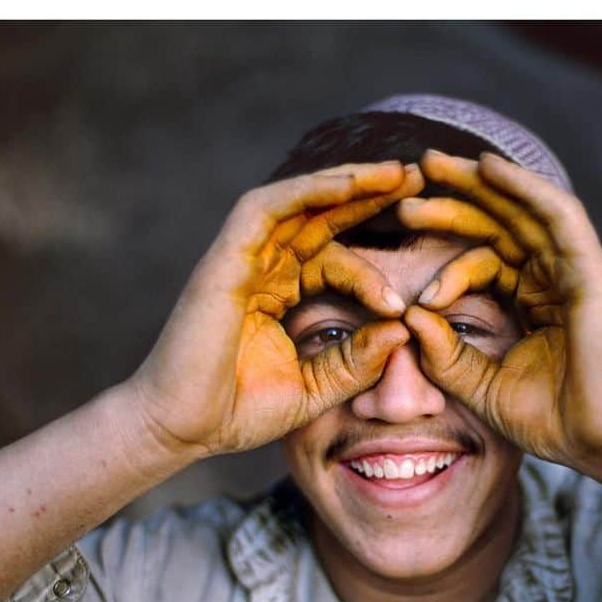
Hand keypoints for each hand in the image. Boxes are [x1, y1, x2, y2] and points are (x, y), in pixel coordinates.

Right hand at [129, 162, 421, 458]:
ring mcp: (241, 261)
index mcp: (276, 294)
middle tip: (419, 177)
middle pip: (319, 217)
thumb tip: (403, 330)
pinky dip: (307, 191)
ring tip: (397, 172)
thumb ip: (355, 362)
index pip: (331, 259)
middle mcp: (260, 269)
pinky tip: (349, 185)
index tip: (408, 299)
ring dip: (347, 183)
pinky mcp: (225, 260)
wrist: (182, 430)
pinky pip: (266, 209)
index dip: (371, 267)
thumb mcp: (314, 389)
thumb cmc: (236, 412)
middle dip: (368, 195)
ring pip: (298, 202)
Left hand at [398, 150, 601, 501]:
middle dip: (453, 199)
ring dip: (478, 183)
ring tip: (431, 164)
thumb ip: (445, 355)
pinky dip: (524, 188)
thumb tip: (409, 316)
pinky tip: (488, 167)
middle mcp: (552, 278)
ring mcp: (574, 271)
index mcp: (532, 301)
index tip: (403, 266)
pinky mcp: (590, 270)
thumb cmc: (552, 419)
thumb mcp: (481, 387)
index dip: (444, 255)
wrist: (601, 441)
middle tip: (407, 181)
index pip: (484, 259)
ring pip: (522, 210)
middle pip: (498, 224)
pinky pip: (557, 216)